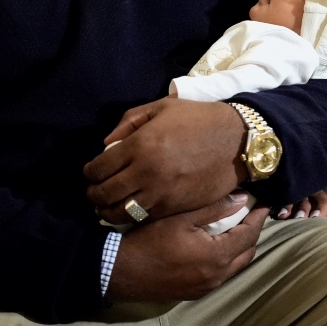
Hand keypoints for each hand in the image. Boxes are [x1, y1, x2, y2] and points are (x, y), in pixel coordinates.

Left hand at [84, 98, 248, 223]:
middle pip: (105, 193)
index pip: (99, 168)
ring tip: (105, 206)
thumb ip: (130, 121)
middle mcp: (146, 171)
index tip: (90, 173)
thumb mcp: (162, 108)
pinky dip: (131, 216)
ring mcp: (161, 193)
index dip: (89, 173)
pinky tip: (129, 210)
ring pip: (120, 211)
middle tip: (93, 192)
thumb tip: (107, 145)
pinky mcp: (175, 207)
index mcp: (141, 144)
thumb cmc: (199, 119)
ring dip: (107, 210)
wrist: (237, 141)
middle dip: (93, 194)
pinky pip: (143, 217)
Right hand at [105, 192, 268, 302]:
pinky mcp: (194, 293)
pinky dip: (226, 258)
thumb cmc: (149, 240)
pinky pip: (221, 274)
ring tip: (235, 226)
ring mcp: (206, 287)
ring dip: (239, 246)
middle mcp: (217, 276)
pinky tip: (215, 245)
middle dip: (252, 232)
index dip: (259, 216)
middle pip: (247, 252)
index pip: (250, 234)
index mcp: (218, 256)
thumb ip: (214, 208)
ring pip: (235, 265)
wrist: (120, 272)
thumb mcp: (181, 218)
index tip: (264, 201)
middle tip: (251, 212)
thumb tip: (242, 199)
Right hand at [275, 191, 326, 219]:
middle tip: (300, 218)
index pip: (323, 202)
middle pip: (305, 200)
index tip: (316, 217)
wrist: (312, 215)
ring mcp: (294, 199)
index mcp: (322, 200)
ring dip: (288, 208)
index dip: (320, 208)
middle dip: (303, 209)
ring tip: (284, 217)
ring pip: (292, 200)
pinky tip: (274, 216)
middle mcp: (308, 197)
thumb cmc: (325, 219)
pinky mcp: (283, 203)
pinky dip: (277, 208)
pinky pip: (279, 203)